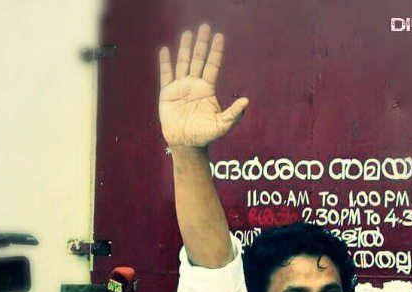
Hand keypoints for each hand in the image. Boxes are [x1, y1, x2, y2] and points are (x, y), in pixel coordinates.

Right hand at [158, 24, 248, 147]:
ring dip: (185, 48)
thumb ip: (234, 114)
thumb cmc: (205, 135)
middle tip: (205, 26)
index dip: (216, 51)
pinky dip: (165, 62)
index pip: (212, 65)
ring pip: (183, 63)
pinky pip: (165, 75)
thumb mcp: (222, 125)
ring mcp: (180, 87)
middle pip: (198, 59)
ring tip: (187, 33)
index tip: (219, 36)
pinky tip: (165, 50)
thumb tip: (246, 101)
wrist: (186, 144)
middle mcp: (194, 85)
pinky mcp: (167, 93)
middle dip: (202, 43)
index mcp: (207, 89)